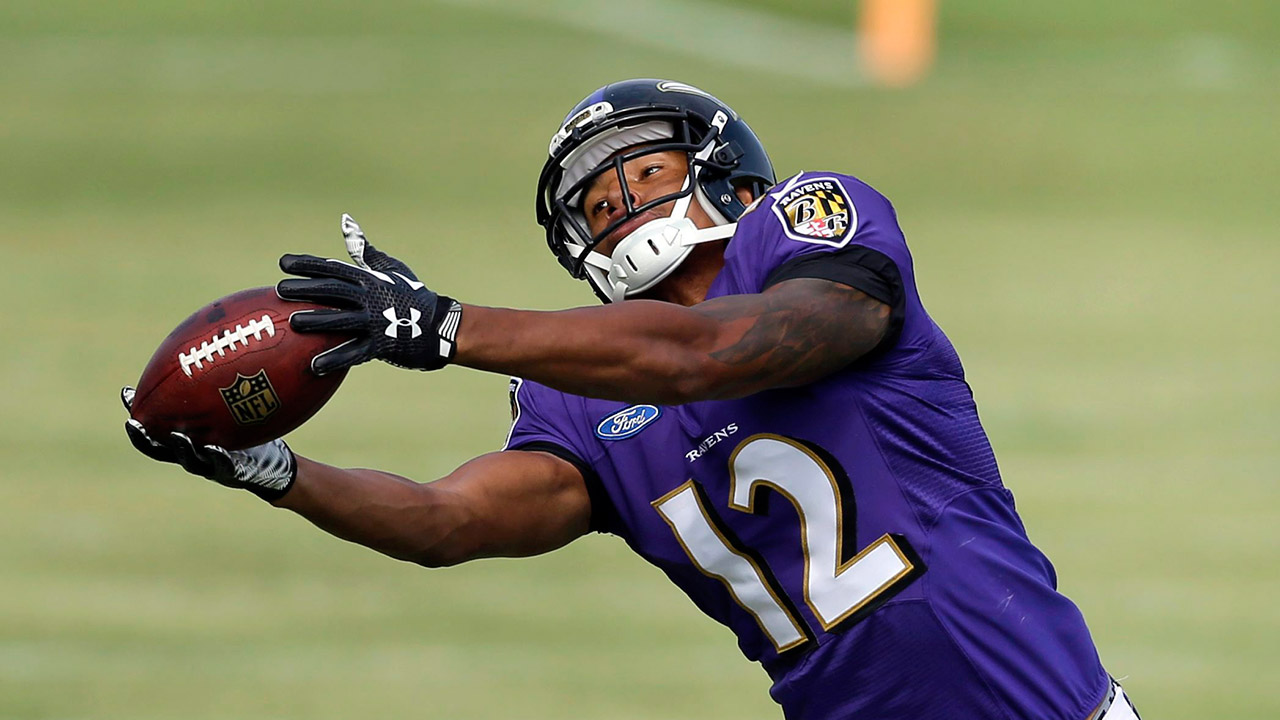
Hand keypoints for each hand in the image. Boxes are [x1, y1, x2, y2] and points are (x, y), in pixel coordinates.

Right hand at [121, 387, 296, 500]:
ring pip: (187, 459)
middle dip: (143, 437)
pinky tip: (212, 447)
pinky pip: (222, 465)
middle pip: (159, 448)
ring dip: (179, 448)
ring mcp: (210, 465)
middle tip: (132, 422)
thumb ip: (215, 392)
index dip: (140, 411)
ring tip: (175, 435)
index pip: (155, 426)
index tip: (126, 393)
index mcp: (187, 438)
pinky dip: (215, 456)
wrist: (273, 465)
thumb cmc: (247, 431)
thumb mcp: (230, 408)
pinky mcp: (232, 472)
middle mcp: (193, 453)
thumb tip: (207, 356)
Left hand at [276, 214, 462, 374]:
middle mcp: (371, 297)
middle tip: (280, 290)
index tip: (284, 263)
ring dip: (317, 321)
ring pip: (341, 319)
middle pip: (334, 290)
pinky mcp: (381, 344)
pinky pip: (354, 352)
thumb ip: (365, 251)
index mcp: (370, 280)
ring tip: (293, 323)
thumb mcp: (392, 269)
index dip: (309, 265)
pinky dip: (335, 359)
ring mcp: (376, 321)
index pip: (334, 268)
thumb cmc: (412, 296)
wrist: (440, 326)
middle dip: (306, 289)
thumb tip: (347, 223)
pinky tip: (314, 366)